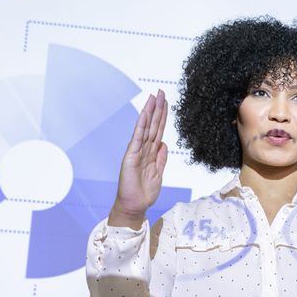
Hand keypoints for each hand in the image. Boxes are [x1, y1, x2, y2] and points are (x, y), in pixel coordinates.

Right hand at [109, 90, 168, 227]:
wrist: (135, 205)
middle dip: (157, 108)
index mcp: (151, 153)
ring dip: (149, 112)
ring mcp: (137, 151)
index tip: (166, 102)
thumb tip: (164, 144)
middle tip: (160, 92)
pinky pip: (138, 138)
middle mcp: (144, 149)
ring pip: (145, 128)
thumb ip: (161, 159)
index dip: (162, 117)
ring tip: (153, 97)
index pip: (158, 131)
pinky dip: (141, 126)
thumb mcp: (158, 174)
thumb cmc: (144, 192)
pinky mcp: (131, 156)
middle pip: (152, 125)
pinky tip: (144, 114)